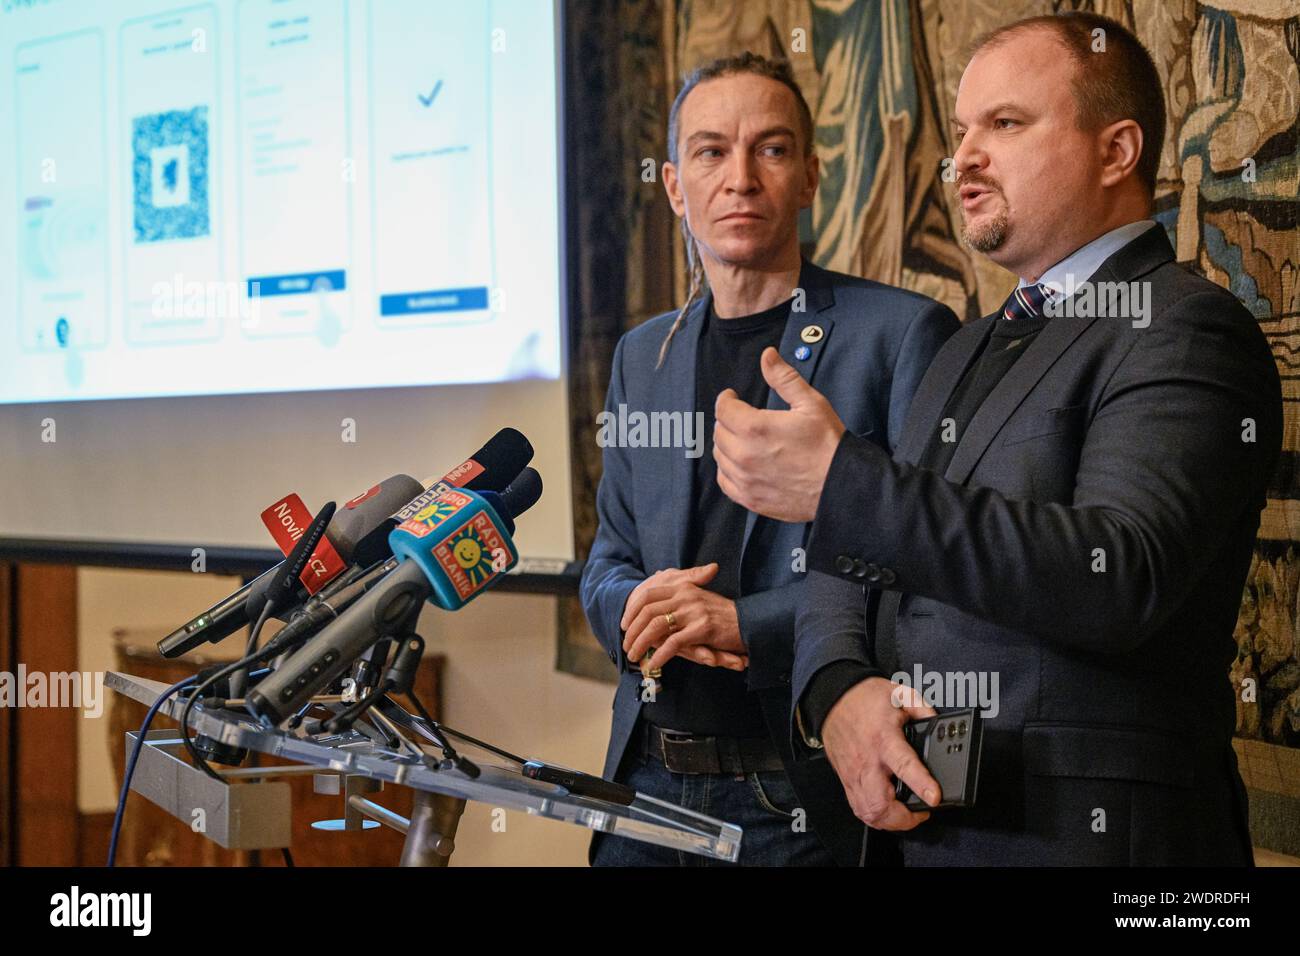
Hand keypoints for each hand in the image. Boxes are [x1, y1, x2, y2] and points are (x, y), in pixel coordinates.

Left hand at [620, 563, 746, 670]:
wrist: (748, 620)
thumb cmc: (720, 612)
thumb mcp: (697, 596)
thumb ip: (678, 592)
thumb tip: (657, 576)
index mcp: (683, 586)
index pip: (647, 594)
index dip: (632, 610)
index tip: (624, 624)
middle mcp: (686, 596)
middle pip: (647, 611)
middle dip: (632, 630)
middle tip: (625, 645)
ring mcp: (693, 611)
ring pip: (656, 627)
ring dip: (641, 644)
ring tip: (634, 656)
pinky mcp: (701, 629)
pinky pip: (673, 643)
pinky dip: (659, 655)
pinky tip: (652, 664)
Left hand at [714, 347, 845, 522]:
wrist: (841, 485)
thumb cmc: (828, 444)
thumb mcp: (811, 404)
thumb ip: (784, 378)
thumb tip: (767, 355)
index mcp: (755, 428)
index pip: (723, 409)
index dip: (727, 399)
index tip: (733, 397)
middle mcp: (744, 455)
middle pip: (719, 432)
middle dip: (728, 421)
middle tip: (742, 418)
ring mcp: (745, 480)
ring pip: (720, 456)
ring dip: (727, 444)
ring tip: (744, 439)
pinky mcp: (750, 499)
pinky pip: (725, 481)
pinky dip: (728, 470)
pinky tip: (742, 464)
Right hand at [822, 677, 940, 829]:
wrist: (832, 699)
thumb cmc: (864, 698)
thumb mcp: (900, 694)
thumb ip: (923, 710)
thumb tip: (939, 722)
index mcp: (884, 738)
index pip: (903, 765)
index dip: (921, 784)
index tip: (934, 798)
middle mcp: (867, 761)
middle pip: (879, 803)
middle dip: (903, 818)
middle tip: (921, 812)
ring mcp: (854, 774)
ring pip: (867, 812)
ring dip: (889, 821)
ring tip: (906, 815)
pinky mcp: (846, 779)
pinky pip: (858, 808)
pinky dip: (875, 816)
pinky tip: (886, 811)